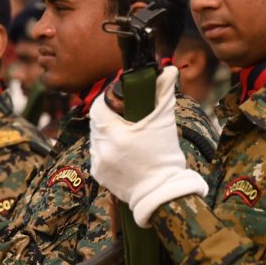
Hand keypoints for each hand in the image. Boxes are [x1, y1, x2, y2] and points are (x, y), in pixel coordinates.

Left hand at [89, 67, 207, 226]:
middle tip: (126, 116)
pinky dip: (107, 149)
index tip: (120, 99)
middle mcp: (101, 149)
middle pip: (97, 123)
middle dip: (109, 117)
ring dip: (107, 133)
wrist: (163, 194)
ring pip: (96, 138)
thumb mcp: (165, 123)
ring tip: (126, 134)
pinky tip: (122, 150)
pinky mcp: (98, 175)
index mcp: (114, 134)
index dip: (108, 100)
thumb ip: (164, 94)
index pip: (98, 107)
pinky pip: (98, 154)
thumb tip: (169, 70)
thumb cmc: (165, 156)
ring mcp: (98, 163)